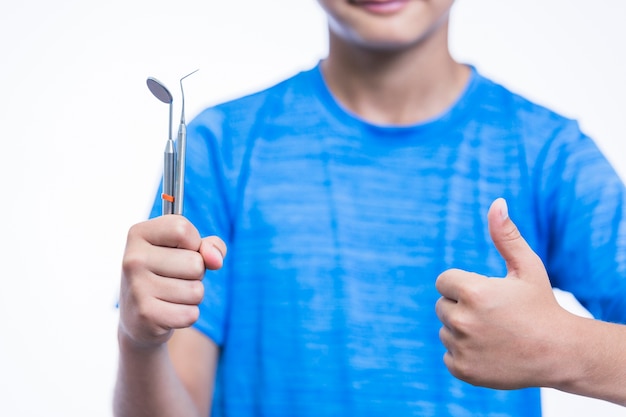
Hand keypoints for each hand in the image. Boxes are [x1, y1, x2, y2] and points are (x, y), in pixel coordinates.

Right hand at [118, 215, 225, 348]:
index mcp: (139, 234)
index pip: (182, 229)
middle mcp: (133, 259)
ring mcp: (137, 288)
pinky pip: (191, 314)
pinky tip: (168, 312)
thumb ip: (209, 246)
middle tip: (173, 279)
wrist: (138, 318)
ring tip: (170, 296)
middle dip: (196, 274)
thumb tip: (216, 259)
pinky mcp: (146, 315)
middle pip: (195, 262)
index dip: (194, 243)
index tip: (181, 251)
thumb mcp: (188, 250)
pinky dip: (186, 315)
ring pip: (196, 290)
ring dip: (192, 296)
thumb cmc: (167, 275)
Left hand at [435, 198, 571, 388]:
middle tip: (493, 315)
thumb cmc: (541, 305)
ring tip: (494, 333)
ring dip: (462, 330)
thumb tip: (497, 202)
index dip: (464, 285)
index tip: (486, 293)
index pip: (443, 281)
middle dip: (462, 306)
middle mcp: (463, 320)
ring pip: (445, 330)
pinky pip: (448, 354)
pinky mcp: (462, 369)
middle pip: (442, 305)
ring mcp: (462, 347)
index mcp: (473, 292)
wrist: (560, 353)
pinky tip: (489, 351)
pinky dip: (463, 353)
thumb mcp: (527, 267)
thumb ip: (506, 235)